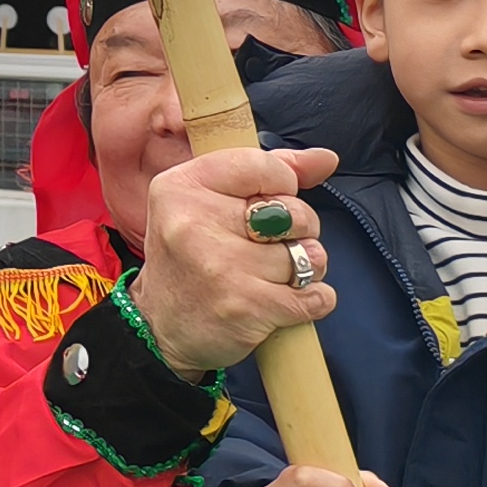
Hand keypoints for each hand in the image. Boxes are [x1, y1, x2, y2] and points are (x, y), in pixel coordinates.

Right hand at [133, 147, 342, 375]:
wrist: (160, 327)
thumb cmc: (190, 259)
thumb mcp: (206, 203)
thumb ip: (265, 173)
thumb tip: (326, 159)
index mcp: (181, 187)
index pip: (265, 166)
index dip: (281, 187)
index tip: (264, 206)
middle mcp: (195, 224)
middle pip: (294, 212)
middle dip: (297, 231)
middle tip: (268, 247)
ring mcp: (220, 266)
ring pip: (307, 255)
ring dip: (304, 269)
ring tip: (273, 277)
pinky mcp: (246, 306)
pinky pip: (316, 295)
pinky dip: (314, 300)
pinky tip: (286, 301)